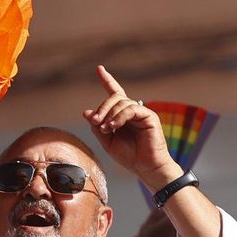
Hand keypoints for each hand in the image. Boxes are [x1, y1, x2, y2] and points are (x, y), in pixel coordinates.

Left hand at [82, 66, 175, 187]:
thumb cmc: (130, 156)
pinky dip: (119, 117)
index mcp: (123, 115)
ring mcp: (142, 112)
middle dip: (102, 107)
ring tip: (105, 128)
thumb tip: (87, 113)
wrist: (146, 168)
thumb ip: (97, 127)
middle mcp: (133, 110)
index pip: (115, 92)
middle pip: (115, 97)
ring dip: (109, 114)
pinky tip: (113, 126)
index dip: (107, 80)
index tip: (99, 68)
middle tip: (95, 122)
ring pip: (121, 102)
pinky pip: (131, 109)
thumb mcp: (107, 141)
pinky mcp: (149, 117)